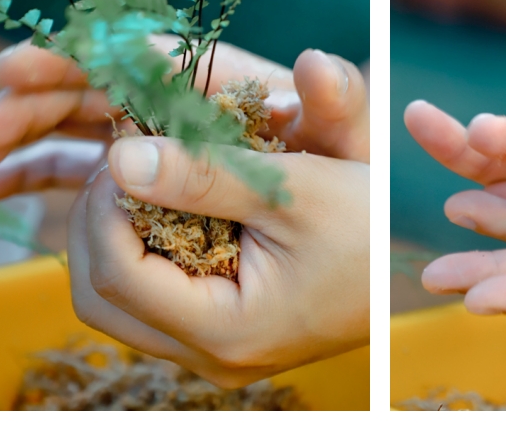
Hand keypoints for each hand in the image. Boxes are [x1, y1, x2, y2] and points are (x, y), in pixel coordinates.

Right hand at [0, 40, 367, 200]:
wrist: (350, 226)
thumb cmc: (351, 177)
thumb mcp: (347, 145)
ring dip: (25, 135)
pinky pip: (84, 171)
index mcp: (228, 82)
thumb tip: (318, 61)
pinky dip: (36, 174)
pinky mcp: (147, 177)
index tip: (25, 62)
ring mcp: (160, 141)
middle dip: (41, 97)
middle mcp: (184, 104)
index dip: (86, 56)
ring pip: (81, 125)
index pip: (149, 60)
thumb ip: (338, 104)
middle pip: (101, 87)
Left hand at [67, 138, 368, 387]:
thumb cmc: (368, 228)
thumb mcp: (292, 190)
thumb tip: (121, 158)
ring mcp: (213, 351)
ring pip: (119, 304)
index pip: (117, 276)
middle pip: (100, 301)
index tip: (122, 150)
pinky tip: (169, 206)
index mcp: (225, 331)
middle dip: (96, 225)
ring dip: (116, 237)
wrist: (409, 264)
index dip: (103, 207)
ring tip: (145, 179)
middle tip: (123, 164)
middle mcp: (210, 356)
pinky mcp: (221, 334)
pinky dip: (144, 250)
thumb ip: (204, 173)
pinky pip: (152, 300)